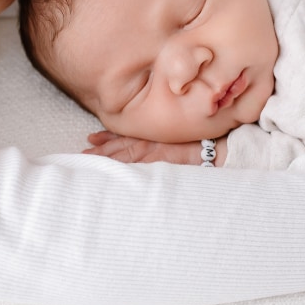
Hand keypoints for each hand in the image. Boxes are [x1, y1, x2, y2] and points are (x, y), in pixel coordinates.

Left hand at [84, 131, 225, 165]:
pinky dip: (122, 164)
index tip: (92, 138)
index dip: (109, 137)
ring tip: (87, 158)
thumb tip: (163, 147)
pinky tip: (110, 169)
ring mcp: (157, 150)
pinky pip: (138, 163)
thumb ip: (169, 142)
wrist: (222, 149)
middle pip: (123, 144)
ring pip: (126, 153)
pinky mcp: (162, 159)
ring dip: (106, 155)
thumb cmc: (206, 143)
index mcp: (158, 135)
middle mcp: (154, 141)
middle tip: (82, 152)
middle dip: (101, 148)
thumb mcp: (183, 140)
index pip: (129, 136)